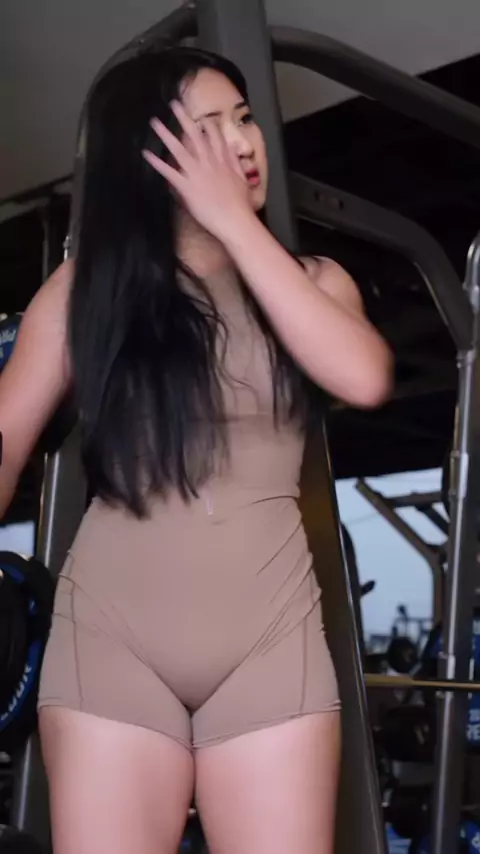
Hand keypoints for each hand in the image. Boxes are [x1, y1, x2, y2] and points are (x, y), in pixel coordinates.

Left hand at [142, 101, 253, 240]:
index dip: (207, 125)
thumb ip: (235, 161)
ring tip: (154, 122)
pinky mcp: (186, 186)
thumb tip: (233, 147)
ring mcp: (195, 172)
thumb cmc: (241, 204)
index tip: (201, 116)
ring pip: (178, 148)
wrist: (234, 219)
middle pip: (194, 135)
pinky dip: (156, 162)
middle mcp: (208, 161)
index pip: (214, 137)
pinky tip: (146, 153)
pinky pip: (168, 171)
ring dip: (165, 134)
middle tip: (173, 104)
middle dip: (183, 118)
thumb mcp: (242, 179)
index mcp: (222, 160)